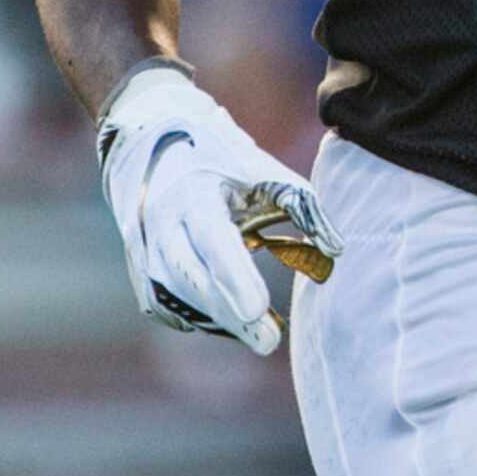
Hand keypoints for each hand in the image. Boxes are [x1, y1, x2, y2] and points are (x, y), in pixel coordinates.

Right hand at [96, 63, 341, 353]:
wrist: (149, 134)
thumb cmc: (216, 152)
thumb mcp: (259, 167)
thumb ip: (299, 203)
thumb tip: (336, 249)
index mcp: (191, 195)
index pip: (213, 243)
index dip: (235, 278)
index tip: (259, 310)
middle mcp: (159, 224)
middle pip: (192, 279)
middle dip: (229, 314)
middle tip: (270, 341)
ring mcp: (142, 248)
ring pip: (176, 296)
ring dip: (216, 318)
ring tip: (261, 333)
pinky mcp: (139, 265)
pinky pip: (165, 301)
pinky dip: (197, 315)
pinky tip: (228, 320)